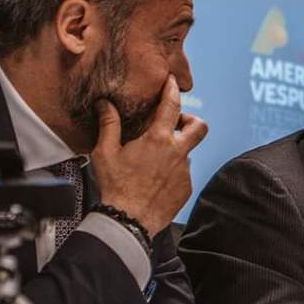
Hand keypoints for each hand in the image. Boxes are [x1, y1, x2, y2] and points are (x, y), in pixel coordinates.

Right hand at [91, 75, 207, 235]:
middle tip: (176, 125)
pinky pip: (183, 174)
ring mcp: (184, 171)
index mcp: (158, 140)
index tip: (173, 82)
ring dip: (175, 152)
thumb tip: (105, 104)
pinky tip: (154, 182)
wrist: (128, 221)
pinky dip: (172, 173)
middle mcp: (177, 153)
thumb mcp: (105, 153)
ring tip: (152, 163)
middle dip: (191, 121)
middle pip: (199, 126)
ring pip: (187, 153)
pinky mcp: (186, 188)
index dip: (173, 90)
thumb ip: (108, 125)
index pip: (172, 106)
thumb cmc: (115, 187)